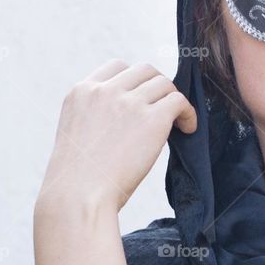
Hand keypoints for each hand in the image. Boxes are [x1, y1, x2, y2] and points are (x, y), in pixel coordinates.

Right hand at [36, 59, 197, 214]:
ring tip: (176, 123)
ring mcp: (128, 102)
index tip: (142, 100)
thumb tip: (130, 119)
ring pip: (164, 83)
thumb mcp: (76, 133)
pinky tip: (187, 129)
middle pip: (144, 70)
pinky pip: (179, 101)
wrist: (79, 197)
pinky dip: (188, 113)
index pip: (117, 67)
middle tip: (163, 110)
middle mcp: (105, 90)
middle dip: (157, 87)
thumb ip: (96, 116)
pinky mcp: (152, 119)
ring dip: (173, 101)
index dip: (135, 81)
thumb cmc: (76, 180)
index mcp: (81, 91)